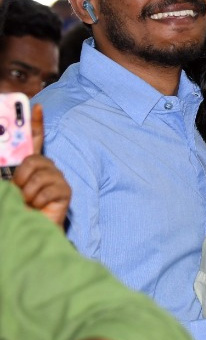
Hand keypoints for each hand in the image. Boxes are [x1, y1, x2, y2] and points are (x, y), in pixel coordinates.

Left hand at [13, 104, 69, 226]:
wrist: (23, 234)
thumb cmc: (11, 210)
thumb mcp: (2, 187)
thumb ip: (2, 169)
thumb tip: (18, 161)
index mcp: (27, 166)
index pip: (33, 140)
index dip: (34, 123)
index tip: (35, 105)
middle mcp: (43, 170)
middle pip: (34, 158)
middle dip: (20, 175)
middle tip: (16, 190)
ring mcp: (55, 180)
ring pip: (39, 172)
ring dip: (26, 190)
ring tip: (25, 202)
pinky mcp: (64, 191)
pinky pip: (49, 187)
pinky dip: (37, 199)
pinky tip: (36, 207)